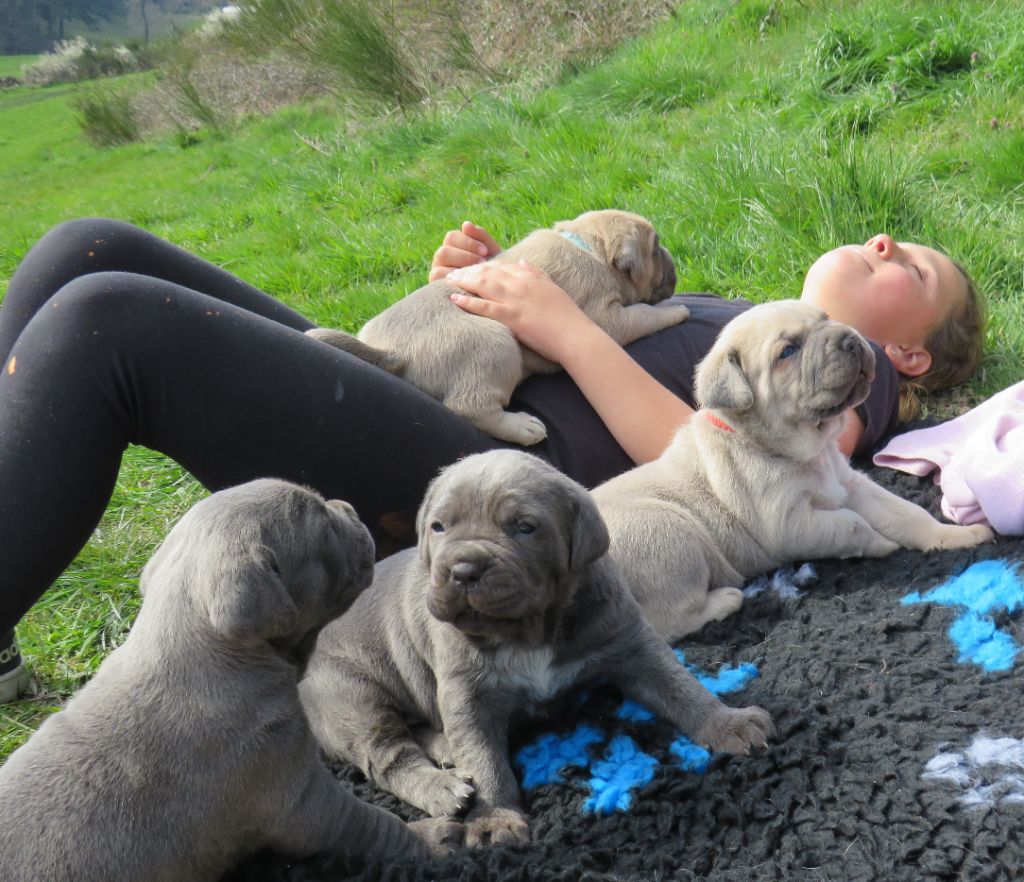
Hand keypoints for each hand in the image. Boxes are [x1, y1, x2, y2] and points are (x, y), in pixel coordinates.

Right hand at [429, 221, 501, 281]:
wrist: (496, 293)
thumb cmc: (493, 270)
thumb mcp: (491, 252)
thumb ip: (481, 237)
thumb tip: (465, 224)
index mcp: (453, 246)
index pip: (452, 237)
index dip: (468, 242)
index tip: (485, 251)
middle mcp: (442, 258)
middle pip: (444, 249)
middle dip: (465, 256)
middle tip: (482, 263)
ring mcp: (437, 270)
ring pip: (440, 259)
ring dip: (460, 264)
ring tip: (477, 273)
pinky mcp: (435, 284)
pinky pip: (437, 275)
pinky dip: (453, 277)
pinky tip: (469, 282)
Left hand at [446, 260, 595, 363]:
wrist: (574, 334)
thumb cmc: (566, 316)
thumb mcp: (552, 287)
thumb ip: (536, 273)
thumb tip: (522, 261)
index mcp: (530, 277)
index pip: (502, 265)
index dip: (484, 265)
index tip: (471, 267)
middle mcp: (520, 284)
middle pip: (488, 272)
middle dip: (468, 270)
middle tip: (453, 273)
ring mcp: (514, 299)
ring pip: (483, 285)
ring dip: (463, 281)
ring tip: (448, 281)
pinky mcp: (511, 316)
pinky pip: (484, 306)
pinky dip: (468, 302)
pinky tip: (454, 299)